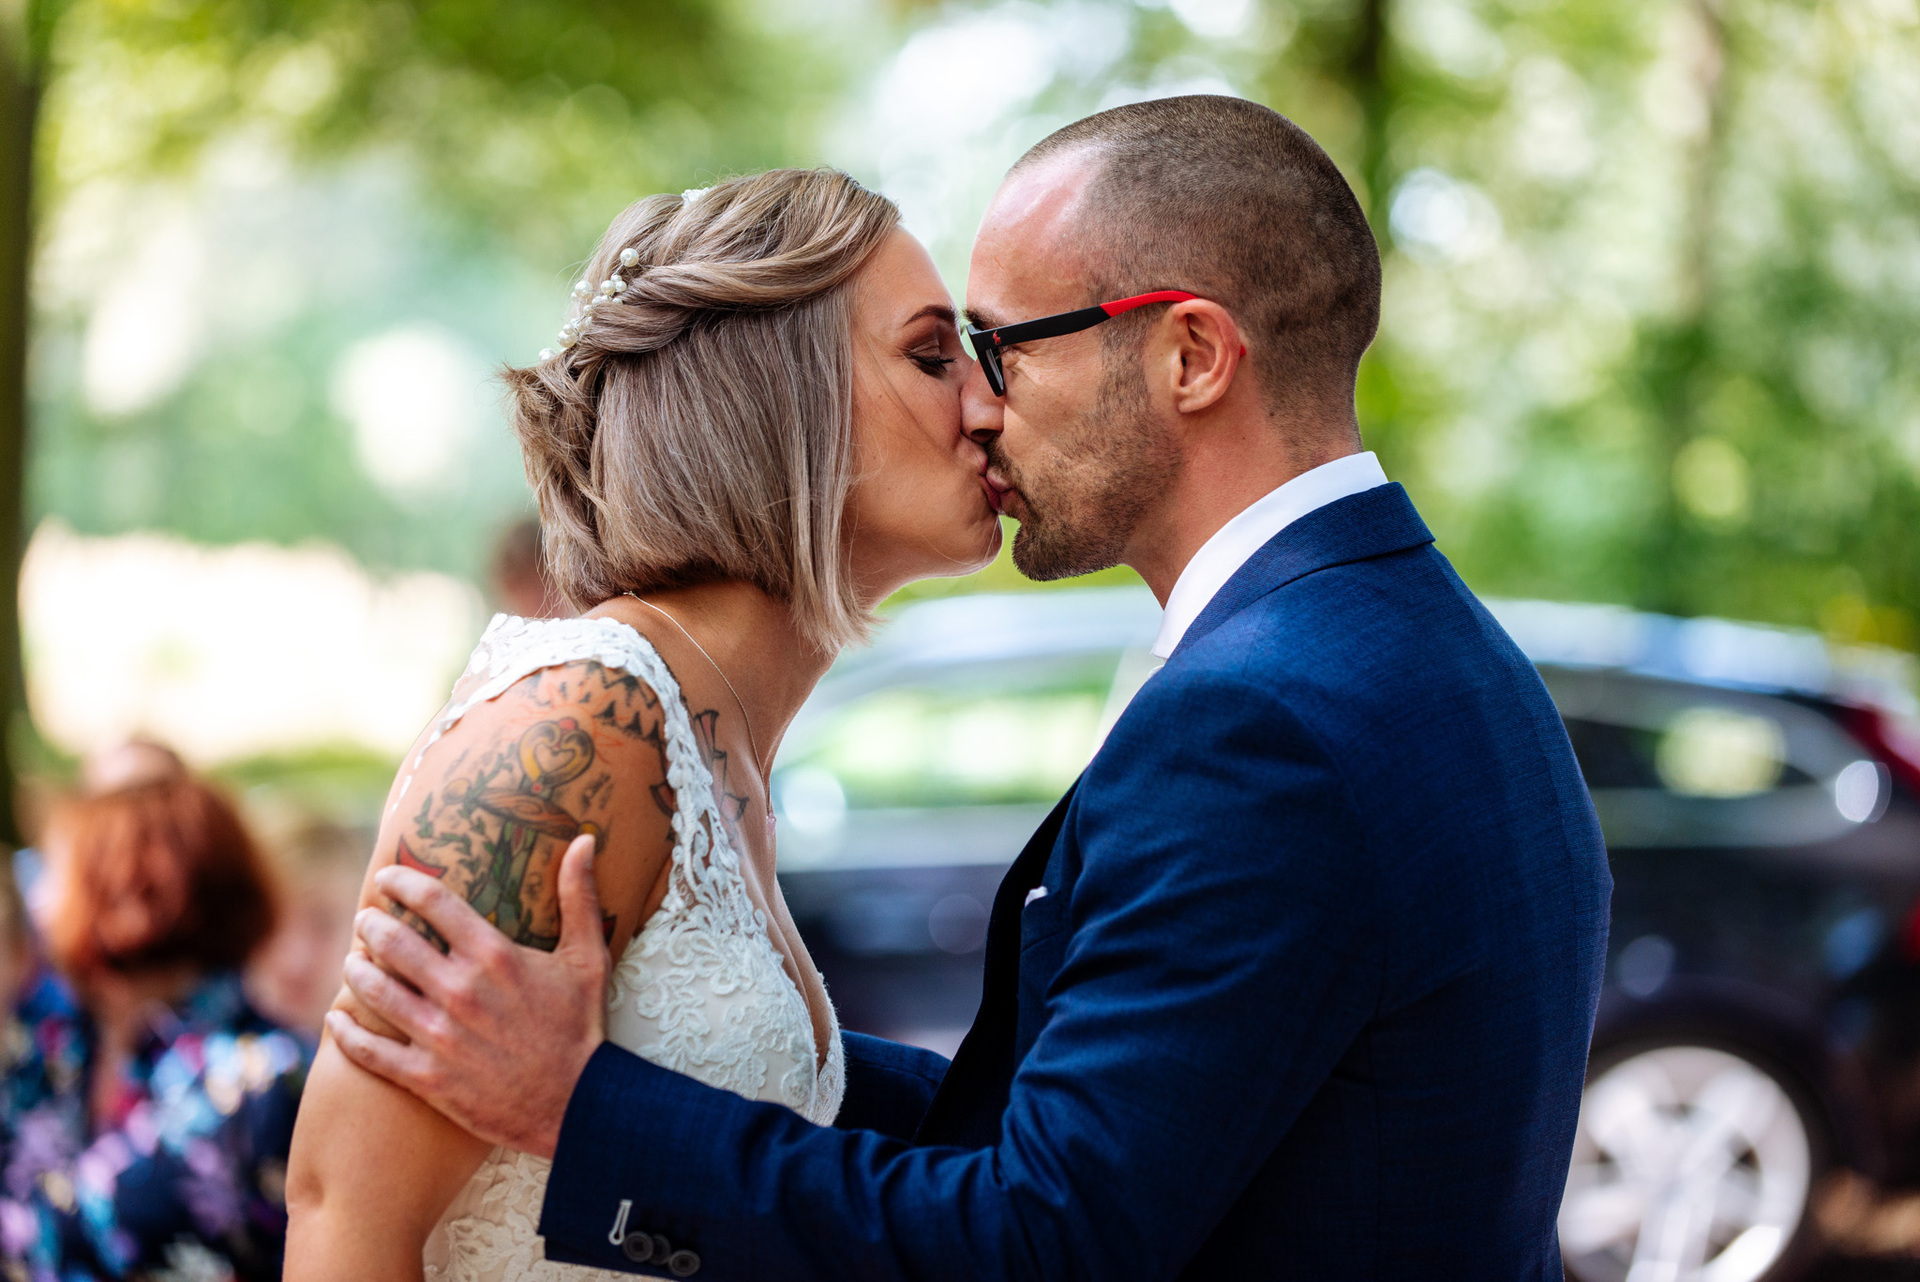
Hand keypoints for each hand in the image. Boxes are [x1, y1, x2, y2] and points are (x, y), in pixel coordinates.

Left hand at [328, 834, 608, 1159]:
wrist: (579, 1105)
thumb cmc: (582, 1027)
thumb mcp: (588, 957)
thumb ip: (580, 897)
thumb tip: (584, 840)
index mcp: (494, 955)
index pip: (433, 902)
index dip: (402, 881)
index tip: (387, 876)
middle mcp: (460, 990)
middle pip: (394, 942)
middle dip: (372, 924)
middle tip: (365, 920)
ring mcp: (439, 1035)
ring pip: (375, 991)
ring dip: (356, 970)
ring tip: (353, 960)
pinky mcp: (427, 1077)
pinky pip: (370, 1052)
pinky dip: (345, 1033)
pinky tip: (334, 1019)